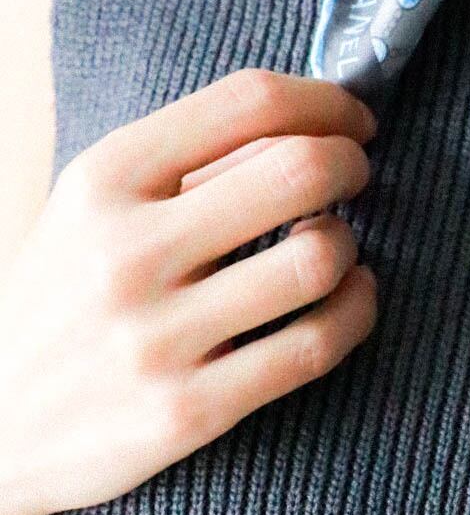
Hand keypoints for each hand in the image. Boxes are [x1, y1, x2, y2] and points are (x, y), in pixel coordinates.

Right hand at [0, 68, 379, 514]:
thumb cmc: (67, 293)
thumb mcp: (99, 207)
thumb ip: (199, 160)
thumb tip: (316, 120)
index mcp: (104, 179)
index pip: (249, 102)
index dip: (327, 101)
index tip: (353, 119)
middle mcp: (124, 253)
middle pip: (300, 169)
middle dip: (352, 164)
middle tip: (356, 177)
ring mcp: (155, 339)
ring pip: (317, 261)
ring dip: (349, 245)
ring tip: (337, 246)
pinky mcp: (186, 413)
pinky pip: (315, 346)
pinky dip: (358, 310)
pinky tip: (352, 297)